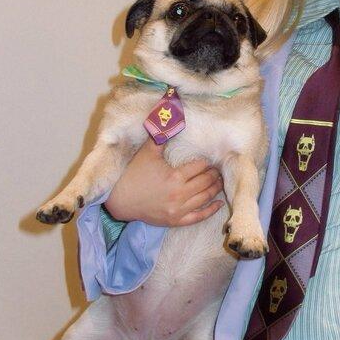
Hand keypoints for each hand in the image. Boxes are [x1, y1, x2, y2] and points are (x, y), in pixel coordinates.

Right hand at [103, 138, 224, 226]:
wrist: (120, 201)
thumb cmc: (133, 175)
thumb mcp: (147, 153)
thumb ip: (160, 136)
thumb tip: (168, 118)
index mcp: (175, 177)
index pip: (199, 167)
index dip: (206, 162)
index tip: (210, 159)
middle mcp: (180, 194)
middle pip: (205, 182)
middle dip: (213, 175)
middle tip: (218, 170)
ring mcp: (179, 210)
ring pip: (205, 198)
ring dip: (215, 189)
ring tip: (219, 182)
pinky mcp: (176, 221)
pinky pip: (198, 216)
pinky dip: (210, 210)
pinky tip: (218, 203)